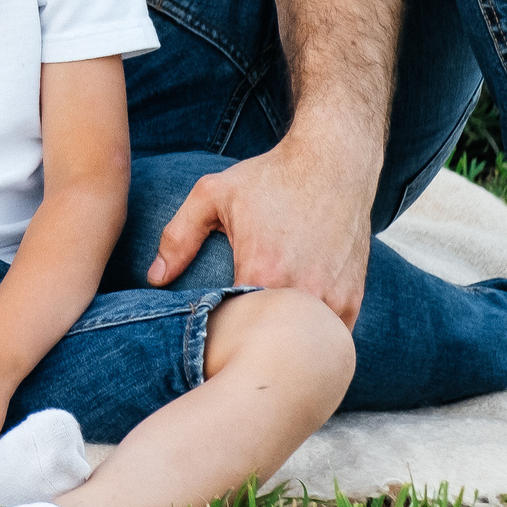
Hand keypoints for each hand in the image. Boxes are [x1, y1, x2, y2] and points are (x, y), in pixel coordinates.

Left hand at [148, 135, 375, 324]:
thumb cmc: (270, 178)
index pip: (232, 326)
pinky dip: (308, 335)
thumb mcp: (213, 195)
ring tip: (261, 335)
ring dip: (280, 342)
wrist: (333, 164)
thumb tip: (154, 279)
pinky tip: (290, 325)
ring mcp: (332, 299)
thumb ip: (178, 236)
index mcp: (262, 271)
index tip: (208, 325)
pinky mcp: (351, 300)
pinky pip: (328, 337)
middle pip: (266, 340)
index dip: (216, 330)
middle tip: (233, 337)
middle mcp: (300, 291)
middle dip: (247, 342)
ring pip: (299, 343)